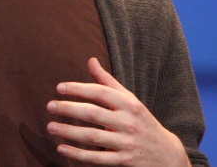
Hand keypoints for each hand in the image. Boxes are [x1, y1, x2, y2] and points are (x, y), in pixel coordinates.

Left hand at [46, 57, 189, 166]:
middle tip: (49, 106)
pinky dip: (78, 154)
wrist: (166, 154)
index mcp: (129, 104)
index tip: (59, 88)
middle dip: (69, 109)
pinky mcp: (123, 161)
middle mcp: (128, 122)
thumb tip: (91, 59)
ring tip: (50, 126)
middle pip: (93, 113)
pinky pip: (97, 158)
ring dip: (69, 131)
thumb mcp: (129, 100)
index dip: (79, 89)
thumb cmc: (141, 121)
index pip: (100, 92)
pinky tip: (61, 148)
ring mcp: (126, 143)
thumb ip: (108, 81)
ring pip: (92, 136)